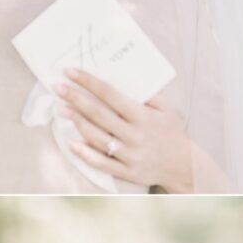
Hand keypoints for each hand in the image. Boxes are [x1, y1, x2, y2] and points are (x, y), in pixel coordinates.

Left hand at [56, 68, 193, 191]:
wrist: (185, 165)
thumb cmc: (172, 132)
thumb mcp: (168, 109)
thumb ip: (149, 95)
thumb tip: (126, 78)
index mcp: (144, 116)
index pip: (111, 95)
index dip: (90, 82)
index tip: (72, 72)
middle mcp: (135, 135)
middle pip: (99, 114)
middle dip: (76, 99)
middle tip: (58, 88)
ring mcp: (129, 154)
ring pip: (97, 137)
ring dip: (76, 122)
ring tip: (61, 109)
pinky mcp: (126, 171)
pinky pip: (101, 162)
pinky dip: (85, 154)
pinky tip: (70, 143)